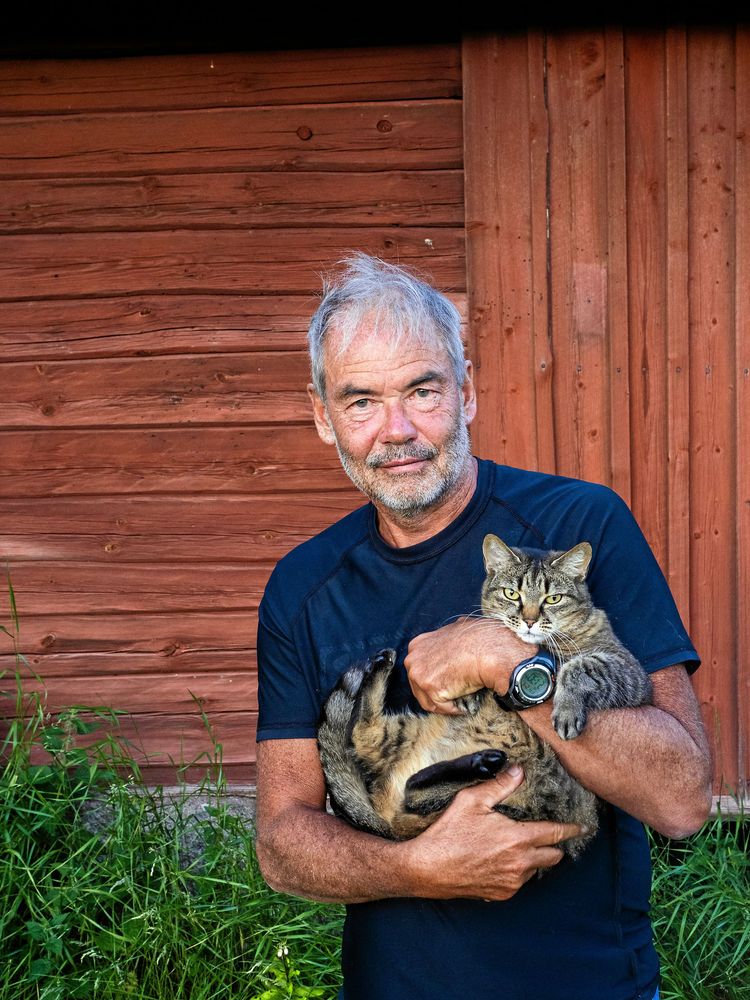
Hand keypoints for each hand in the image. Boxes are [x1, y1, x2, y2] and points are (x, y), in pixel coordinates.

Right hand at [401, 764, 582, 899]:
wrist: (427, 868)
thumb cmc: (449, 832)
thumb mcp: (472, 800)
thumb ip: (499, 786)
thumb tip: (518, 771)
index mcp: (518, 839)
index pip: (555, 834)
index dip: (570, 830)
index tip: (581, 827)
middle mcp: (520, 864)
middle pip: (554, 857)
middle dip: (554, 846)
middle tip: (547, 835)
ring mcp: (512, 883)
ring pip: (536, 870)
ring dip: (533, 859)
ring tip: (517, 846)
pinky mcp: (501, 894)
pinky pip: (519, 882)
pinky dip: (517, 871)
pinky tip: (501, 859)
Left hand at [404, 616, 536, 713]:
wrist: (488, 650)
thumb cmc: (479, 640)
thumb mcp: (456, 631)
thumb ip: (447, 640)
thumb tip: (456, 636)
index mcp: (417, 645)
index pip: (421, 670)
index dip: (438, 679)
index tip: (451, 683)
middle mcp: (412, 659)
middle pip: (420, 687)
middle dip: (438, 693)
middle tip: (457, 694)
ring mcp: (418, 673)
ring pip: (429, 700)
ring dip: (446, 702)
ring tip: (463, 698)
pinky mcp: (429, 687)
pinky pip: (441, 706)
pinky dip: (453, 708)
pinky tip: (465, 700)